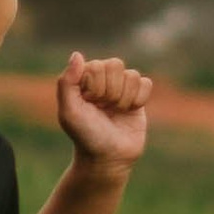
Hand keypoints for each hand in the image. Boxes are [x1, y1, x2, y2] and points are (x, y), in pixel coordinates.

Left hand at [53, 54, 152, 171]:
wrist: (108, 158)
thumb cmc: (85, 135)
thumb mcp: (69, 112)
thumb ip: (67, 82)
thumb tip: (77, 54)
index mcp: (83, 78)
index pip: (97, 65)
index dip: (95, 87)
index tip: (89, 104)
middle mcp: (102, 79)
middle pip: (116, 65)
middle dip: (110, 92)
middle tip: (103, 109)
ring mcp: (121, 86)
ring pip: (132, 74)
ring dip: (124, 98)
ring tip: (115, 113)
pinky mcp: (138, 96)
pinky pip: (146, 83)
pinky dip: (138, 99)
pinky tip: (129, 111)